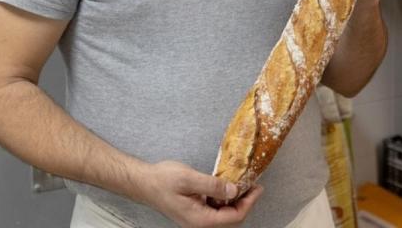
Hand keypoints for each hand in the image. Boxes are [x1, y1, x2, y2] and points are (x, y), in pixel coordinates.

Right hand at [138, 161, 263, 226]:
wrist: (143, 183)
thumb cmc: (162, 181)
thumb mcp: (189, 178)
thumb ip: (212, 185)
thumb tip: (234, 190)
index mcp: (200, 220)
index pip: (234, 217)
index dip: (249, 202)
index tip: (257, 187)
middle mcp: (200, 224)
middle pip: (232, 219)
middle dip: (245, 202)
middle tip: (253, 185)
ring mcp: (197, 220)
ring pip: (224, 215)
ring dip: (235, 201)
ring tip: (242, 184)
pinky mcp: (195, 213)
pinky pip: (215, 211)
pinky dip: (224, 200)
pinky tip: (225, 186)